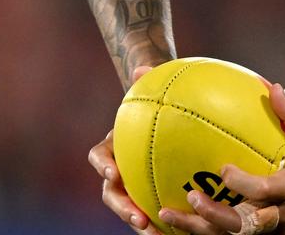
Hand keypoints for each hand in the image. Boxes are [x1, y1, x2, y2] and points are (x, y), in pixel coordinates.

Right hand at [90, 66, 159, 233]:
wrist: (162, 116)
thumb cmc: (155, 103)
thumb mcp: (152, 91)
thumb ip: (148, 80)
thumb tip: (143, 67)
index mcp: (112, 146)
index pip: (99, 156)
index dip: (103, 165)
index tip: (112, 172)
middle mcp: (117, 170)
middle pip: (112, 193)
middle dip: (123, 208)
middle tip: (139, 219)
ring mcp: (132, 185)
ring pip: (131, 210)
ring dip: (141, 223)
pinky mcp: (150, 196)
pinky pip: (155, 212)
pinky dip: (166, 223)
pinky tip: (186, 232)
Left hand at [158, 83, 284, 234]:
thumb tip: (272, 88)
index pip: (261, 191)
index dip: (240, 183)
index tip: (223, 169)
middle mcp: (275, 216)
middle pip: (239, 224)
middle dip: (212, 216)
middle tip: (190, 198)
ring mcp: (269, 232)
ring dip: (197, 228)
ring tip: (167, 215)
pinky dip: (204, 232)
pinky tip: (179, 224)